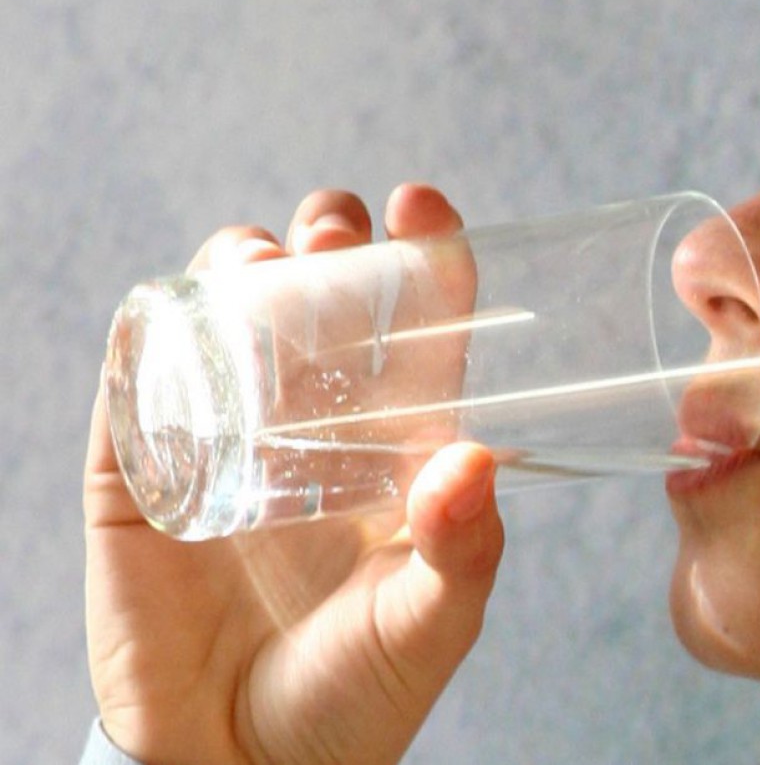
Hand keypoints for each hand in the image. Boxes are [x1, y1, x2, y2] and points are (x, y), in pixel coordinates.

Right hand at [85, 185, 505, 763]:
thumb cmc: (357, 698)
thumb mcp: (431, 624)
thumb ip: (462, 548)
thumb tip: (475, 459)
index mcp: (396, 449)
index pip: (417, 333)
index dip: (425, 262)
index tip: (425, 207)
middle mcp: (315, 429)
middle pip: (322, 303)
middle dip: (329, 245)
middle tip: (334, 235)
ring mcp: (227, 443)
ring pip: (230, 320)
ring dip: (241, 267)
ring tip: (264, 259)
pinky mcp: (146, 473)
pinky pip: (137, 383)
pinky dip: (150, 332)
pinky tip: (172, 307)